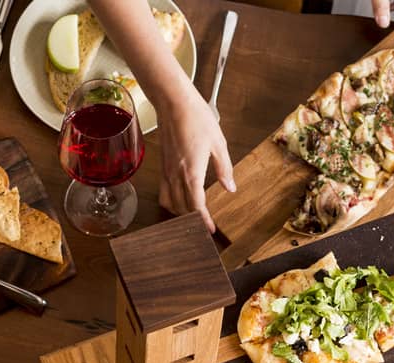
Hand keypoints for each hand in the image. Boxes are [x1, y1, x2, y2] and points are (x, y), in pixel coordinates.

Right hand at [154, 87, 235, 232]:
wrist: (173, 102)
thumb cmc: (196, 118)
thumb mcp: (219, 143)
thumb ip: (224, 169)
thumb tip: (230, 188)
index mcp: (192, 172)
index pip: (196, 205)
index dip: (203, 220)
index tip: (210, 230)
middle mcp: (176, 175)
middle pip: (182, 208)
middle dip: (192, 219)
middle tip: (204, 225)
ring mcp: (167, 171)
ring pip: (170, 202)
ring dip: (180, 212)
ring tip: (192, 215)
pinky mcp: (163, 165)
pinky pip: (164, 191)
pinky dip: (170, 200)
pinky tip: (179, 198)